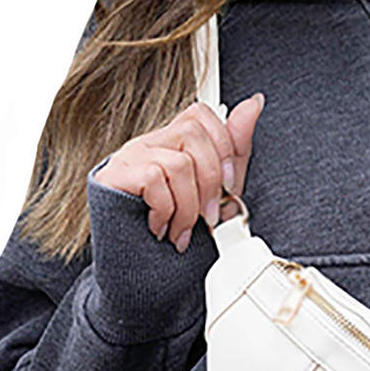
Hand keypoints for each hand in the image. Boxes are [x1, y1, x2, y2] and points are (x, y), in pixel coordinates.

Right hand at [93, 93, 264, 252]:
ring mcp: (130, 156)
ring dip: (189, 205)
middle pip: (193, 132)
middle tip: (208, 216)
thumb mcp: (218, 187)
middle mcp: (151, 142)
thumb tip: (255, 102)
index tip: (227, 184)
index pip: (200, 114)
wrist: (139, 268)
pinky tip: (161, 227)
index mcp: (174, 142)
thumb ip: (235, 147)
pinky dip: (167, 209)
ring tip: (182, 230)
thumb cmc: (177, 226)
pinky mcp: (114, 176)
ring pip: (179, 162)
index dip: (222, 144)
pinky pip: (155, 178)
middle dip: (211, 181)